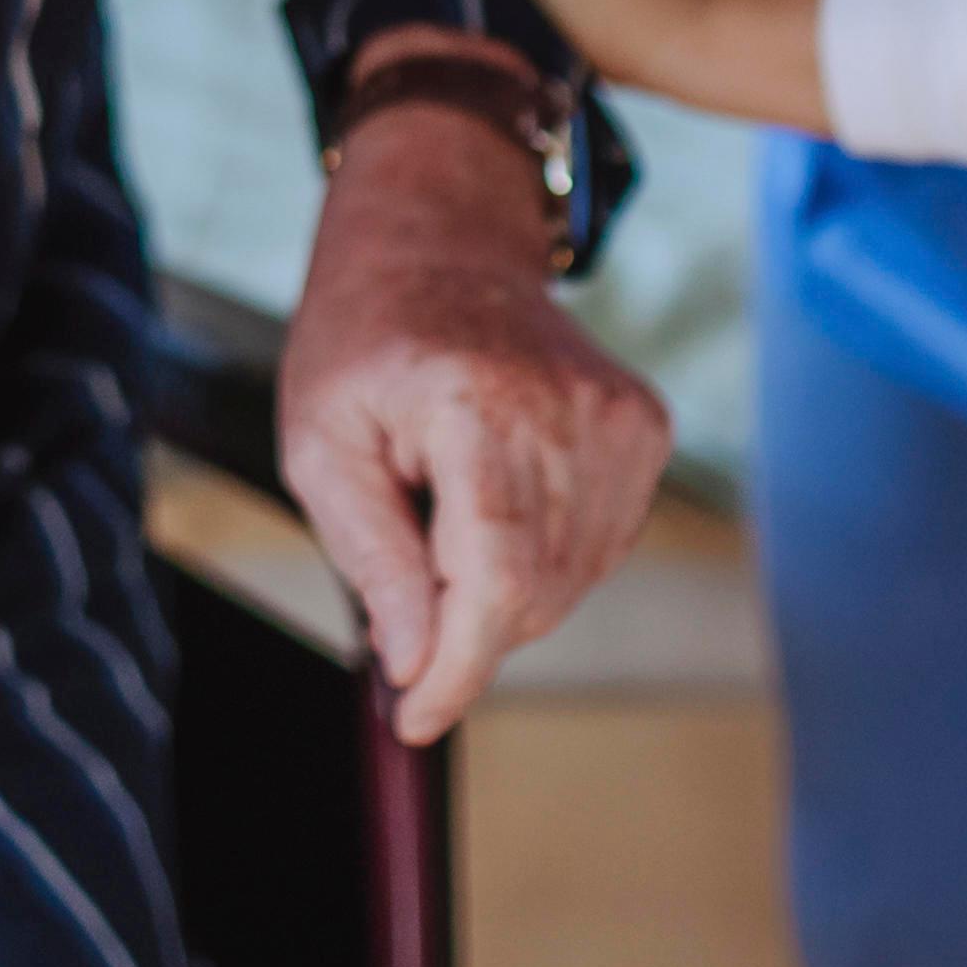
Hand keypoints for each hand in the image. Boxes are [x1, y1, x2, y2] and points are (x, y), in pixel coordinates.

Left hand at [275, 80, 675, 743]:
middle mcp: (570, 409)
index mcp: (479, 403)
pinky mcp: (645, 430)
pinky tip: (493, 503)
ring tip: (441, 516)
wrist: (439, 249)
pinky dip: (539, 557)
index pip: (494, 577)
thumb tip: (416, 663)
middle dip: (460, 626)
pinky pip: (597, 548)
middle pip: (531, 594)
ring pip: (567, 583)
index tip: (414, 717)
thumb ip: (371, 558)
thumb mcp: (321, 447)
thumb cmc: (365, 343)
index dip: (457, 668)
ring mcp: (620, 419)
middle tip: (401, 583)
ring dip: (498, 592)